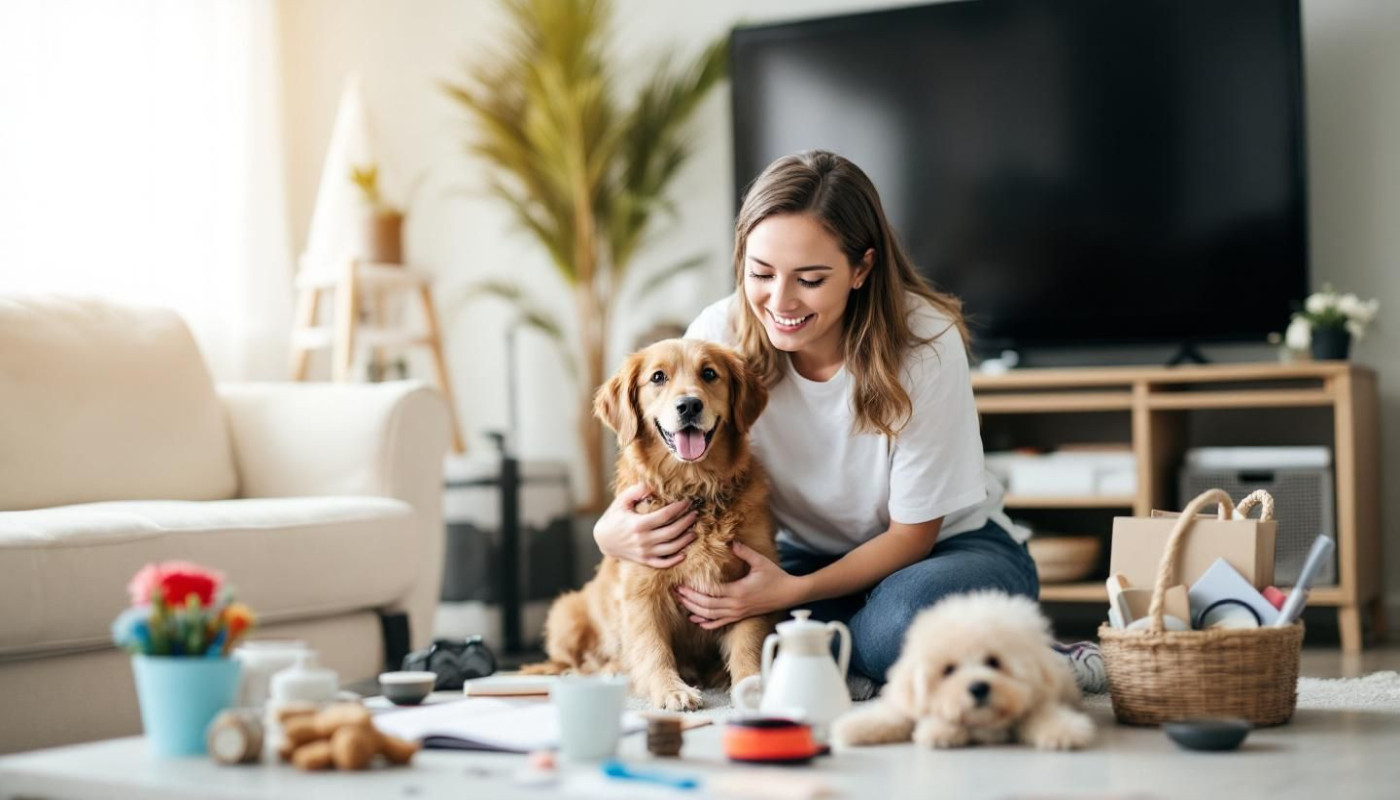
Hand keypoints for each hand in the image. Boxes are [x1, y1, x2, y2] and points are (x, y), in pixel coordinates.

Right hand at [592, 482, 697, 567]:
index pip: (665, 516)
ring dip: (685, 540)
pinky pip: (663, 563)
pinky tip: (684, 553)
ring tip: (694, 531)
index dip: (679, 508)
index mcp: (638, 524)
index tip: (687, 501)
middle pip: (672, 532)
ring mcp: (644, 552)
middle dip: (686, 522)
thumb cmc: (614, 517)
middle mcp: (643, 540)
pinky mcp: (645, 561)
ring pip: (671, 548)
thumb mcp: (621, 501)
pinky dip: (675, 560)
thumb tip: (653, 484)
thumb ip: (637, 491)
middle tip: (695, 513)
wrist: (602, 540)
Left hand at [674, 542, 805, 629]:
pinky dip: (706, 623)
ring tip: (680, 603)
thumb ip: (744, 552)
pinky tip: (696, 620)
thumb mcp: (760, 562)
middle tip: (675, 592)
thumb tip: (730, 541)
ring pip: (710, 616)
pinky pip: (720, 623)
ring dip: (694, 610)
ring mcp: (737, 613)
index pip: (710, 593)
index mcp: (738, 591)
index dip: (694, 590)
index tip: (681, 583)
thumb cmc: (776, 576)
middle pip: (706, 606)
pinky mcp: (740, 616)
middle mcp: (735, 605)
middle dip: (688, 599)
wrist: (789, 594)